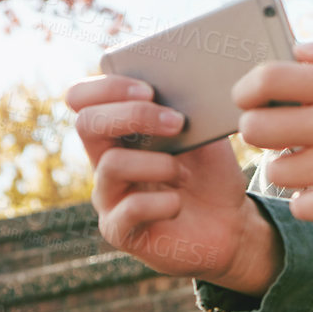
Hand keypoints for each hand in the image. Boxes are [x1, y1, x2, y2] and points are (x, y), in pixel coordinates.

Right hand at [66, 74, 282, 294]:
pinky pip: (130, 209)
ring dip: (159, 163)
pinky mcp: (118, 231)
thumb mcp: (204, 133)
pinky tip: (179, 204)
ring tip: (184, 174)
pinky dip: (164, 203)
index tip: (151, 89)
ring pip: (112, 164)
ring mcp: (107, 196)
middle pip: (86, 123)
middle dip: (134, 114)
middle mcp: (103, 160)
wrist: (230, 224)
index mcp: (117, 131)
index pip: (82, 98)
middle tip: (178, 122)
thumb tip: (183, 81)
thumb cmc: (211, 174)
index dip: (108, 87)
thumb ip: (185, 107)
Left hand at [232, 28, 312, 220]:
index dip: (246, 89)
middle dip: (259, 130)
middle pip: (256, 130)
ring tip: (308, 158)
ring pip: (275, 171)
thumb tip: (297, 50)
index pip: (267, 79)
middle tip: (278, 131)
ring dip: (286, 166)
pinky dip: (308, 198)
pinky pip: (301, 205)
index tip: (250, 97)